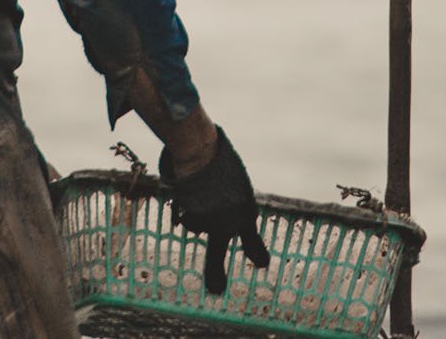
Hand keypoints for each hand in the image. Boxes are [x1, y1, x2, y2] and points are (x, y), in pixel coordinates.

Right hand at [159, 129, 270, 294]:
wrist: (202, 152)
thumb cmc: (218, 160)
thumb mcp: (233, 182)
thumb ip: (230, 203)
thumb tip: (219, 217)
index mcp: (246, 210)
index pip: (250, 236)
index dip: (255, 250)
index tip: (261, 264)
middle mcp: (233, 222)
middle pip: (219, 253)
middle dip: (216, 273)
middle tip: (217, 292)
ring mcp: (215, 224)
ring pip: (198, 226)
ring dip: (194, 215)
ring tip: (198, 194)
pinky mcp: (197, 222)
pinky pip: (186, 218)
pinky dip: (184, 207)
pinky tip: (188, 191)